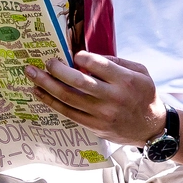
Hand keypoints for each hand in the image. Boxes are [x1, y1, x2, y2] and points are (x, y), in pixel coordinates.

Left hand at [24, 53, 164, 145]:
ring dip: (46, 84)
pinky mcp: (94, 125)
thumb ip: (118, 62)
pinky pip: (67, 112)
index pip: (99, 65)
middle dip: (57, 69)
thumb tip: (89, 57)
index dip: (82, 57)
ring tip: (32, 74)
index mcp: (126, 81)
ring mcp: (102, 114)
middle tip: (46, 61)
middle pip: (78, 81)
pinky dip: (50, 102)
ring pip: (68, 97)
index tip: (74, 55)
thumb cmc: (144, 95)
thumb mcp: (141, 73)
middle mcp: (113, 98)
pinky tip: (39, 92)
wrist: (150, 128)